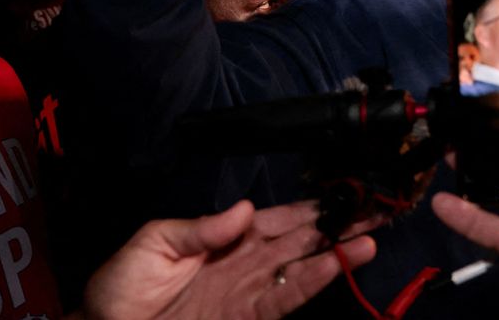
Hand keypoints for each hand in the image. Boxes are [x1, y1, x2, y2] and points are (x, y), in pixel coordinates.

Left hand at [82, 200, 376, 319]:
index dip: (313, 206)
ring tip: (371, 235)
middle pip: (303, 238)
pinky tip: (340, 265)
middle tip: (377, 207)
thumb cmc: (121, 287)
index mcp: (228, 236)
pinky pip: (287, 297)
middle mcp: (248, 260)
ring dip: (338, 251)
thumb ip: (200, 228)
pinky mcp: (249, 316)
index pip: (280, 217)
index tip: (346, 190)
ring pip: (305, 266)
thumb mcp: (153, 243)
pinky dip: (315, 281)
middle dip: (340, 223)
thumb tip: (244, 208)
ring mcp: (251, 290)